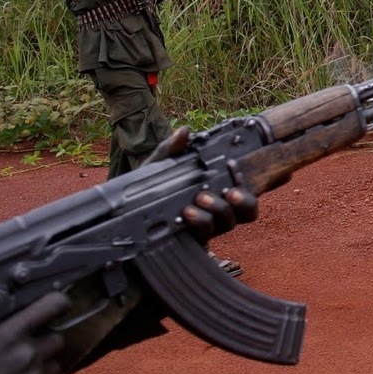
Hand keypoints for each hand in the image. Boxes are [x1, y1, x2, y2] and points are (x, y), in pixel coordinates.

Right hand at [0, 293, 69, 373]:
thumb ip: (1, 330)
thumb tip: (17, 323)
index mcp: (8, 335)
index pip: (52, 305)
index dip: (58, 304)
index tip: (58, 306)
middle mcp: (26, 354)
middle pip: (57, 339)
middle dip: (44, 344)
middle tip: (25, 352)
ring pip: (55, 366)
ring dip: (42, 369)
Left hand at [145, 128, 259, 240]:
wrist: (125, 216)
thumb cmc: (148, 188)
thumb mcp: (159, 166)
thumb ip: (171, 149)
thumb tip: (184, 132)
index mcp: (218, 191)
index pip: (244, 190)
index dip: (247, 180)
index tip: (232, 167)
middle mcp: (218, 211)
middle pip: (248, 212)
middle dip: (242, 201)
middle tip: (221, 192)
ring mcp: (207, 227)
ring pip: (228, 224)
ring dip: (216, 212)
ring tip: (191, 206)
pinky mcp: (192, 241)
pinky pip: (205, 239)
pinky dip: (197, 227)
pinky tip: (183, 220)